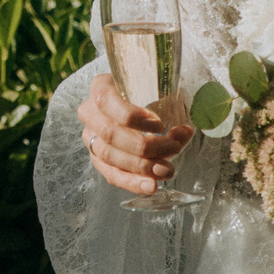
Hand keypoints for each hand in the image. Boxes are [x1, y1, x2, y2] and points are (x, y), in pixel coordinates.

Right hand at [78, 74, 192, 196]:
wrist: (144, 108)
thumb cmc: (152, 96)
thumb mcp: (162, 95)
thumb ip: (173, 112)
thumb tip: (183, 133)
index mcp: (101, 87)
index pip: (107, 101)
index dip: (132, 115)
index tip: (159, 124)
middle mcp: (90, 112)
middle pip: (110, 133)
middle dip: (144, 146)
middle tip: (173, 148)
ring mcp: (91, 137)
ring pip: (110, 156)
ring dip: (141, 166)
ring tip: (166, 170)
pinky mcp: (98, 159)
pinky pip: (111, 174)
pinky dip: (132, 182)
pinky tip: (150, 186)